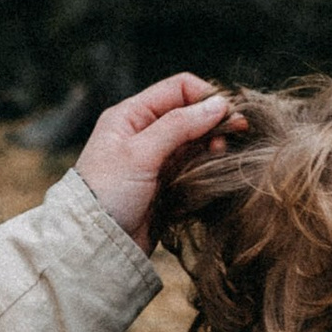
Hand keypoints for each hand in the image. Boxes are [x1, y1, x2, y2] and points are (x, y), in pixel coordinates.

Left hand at [73, 73, 242, 247]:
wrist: (96, 242)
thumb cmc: (107, 192)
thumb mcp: (140, 153)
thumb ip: (179, 125)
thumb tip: (219, 104)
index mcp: (131, 115)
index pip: (178, 89)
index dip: (206, 96)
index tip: (228, 113)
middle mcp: (145, 132)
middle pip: (191, 114)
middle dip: (214, 122)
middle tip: (235, 134)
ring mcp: (156, 159)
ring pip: (196, 141)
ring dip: (212, 145)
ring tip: (220, 155)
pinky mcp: (166, 184)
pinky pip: (195, 166)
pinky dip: (207, 166)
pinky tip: (214, 172)